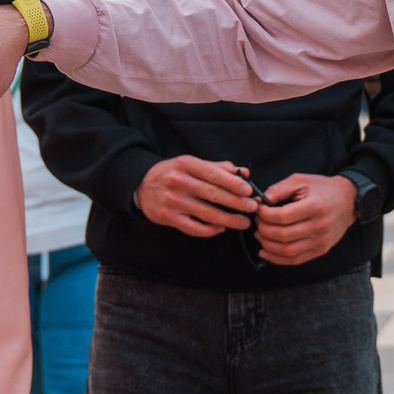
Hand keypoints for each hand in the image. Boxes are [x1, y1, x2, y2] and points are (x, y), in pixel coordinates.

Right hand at [137, 157, 258, 236]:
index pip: (214, 174)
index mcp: (186, 164)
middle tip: (252, 207)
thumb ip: (218, 168)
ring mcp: (172, 201)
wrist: (141, 185)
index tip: (249, 190)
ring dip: (228, 219)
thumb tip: (244, 173)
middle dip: (236, 202)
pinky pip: (194, 227)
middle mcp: (178, 182)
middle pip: (212, 194)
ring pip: (206, 213)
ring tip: (244, 222)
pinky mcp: (168, 218)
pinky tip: (221, 228)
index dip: (233, 183)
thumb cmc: (173, 173)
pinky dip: (210, 230)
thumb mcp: (192, 163)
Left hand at [254, 175, 356, 264]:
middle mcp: (319, 226)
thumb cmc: (323, 188)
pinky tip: (266, 251)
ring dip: (267, 245)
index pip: (282, 217)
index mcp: (315, 207)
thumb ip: (278, 189)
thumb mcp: (301, 180)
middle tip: (257, 222)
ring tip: (260, 235)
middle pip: (282, 235)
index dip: (264, 215)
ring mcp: (321, 241)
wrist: (349, 200)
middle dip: (263, 229)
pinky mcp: (321, 250)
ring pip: (287, 251)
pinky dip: (277, 258)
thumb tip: (259, 202)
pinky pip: (295, 260)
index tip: (258, 210)